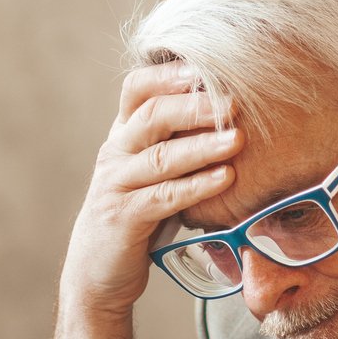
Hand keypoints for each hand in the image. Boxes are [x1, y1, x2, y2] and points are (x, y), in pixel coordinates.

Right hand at [46, 61, 240, 338]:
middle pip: (151, 115)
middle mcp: (115, 153)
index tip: (207, 65)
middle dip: (194, 106)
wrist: (99, 273)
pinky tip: (226, 178)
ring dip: (202, 146)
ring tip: (238, 139)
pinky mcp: (123, 218)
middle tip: (233, 102)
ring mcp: (116, 185)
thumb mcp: (155, 172)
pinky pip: (164, 196)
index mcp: (123, 135)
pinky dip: (197, 186)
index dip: (169, 74)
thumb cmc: (139, 216)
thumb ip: (179, 141)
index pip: (137, 88)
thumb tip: (234, 110)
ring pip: (160, 156)